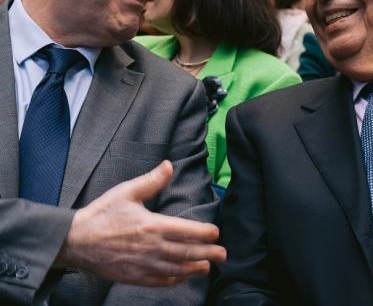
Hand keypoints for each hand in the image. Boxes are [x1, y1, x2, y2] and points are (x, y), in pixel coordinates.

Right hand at [54, 160, 225, 285]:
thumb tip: (169, 165)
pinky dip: (173, 280)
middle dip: (208, 254)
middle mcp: (151, 248)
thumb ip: (152, 180)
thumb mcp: (128, 191)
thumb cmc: (103, 214)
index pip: (186, 231)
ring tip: (208, 267)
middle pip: (186, 253)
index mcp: (152, 225)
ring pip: (175, 269)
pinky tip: (182, 277)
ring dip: (194, 268)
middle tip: (224, 255)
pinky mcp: (133, 276)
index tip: (216, 233)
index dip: (204, 233)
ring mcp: (143, 265)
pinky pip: (159, 280)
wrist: (76, 240)